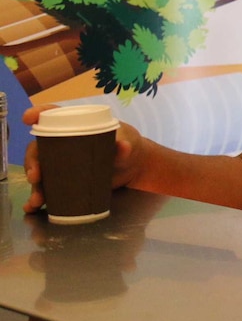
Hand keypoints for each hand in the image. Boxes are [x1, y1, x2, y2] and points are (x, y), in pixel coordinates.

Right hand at [22, 105, 141, 213]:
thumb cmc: (128, 146)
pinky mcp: (66, 182)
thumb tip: (123, 146)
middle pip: (40, 149)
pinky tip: (33, 207)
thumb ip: (125, 147)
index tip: (27, 118)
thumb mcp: (128, 144)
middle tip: (35, 176)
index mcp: (76, 127)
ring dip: (35, 186)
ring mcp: (63, 164)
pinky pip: (48, 189)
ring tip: (37, 199)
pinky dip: (38, 198)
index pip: (53, 115)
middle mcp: (63, 144)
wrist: (134, 168)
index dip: (38, 113)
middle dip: (32, 162)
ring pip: (41, 172)